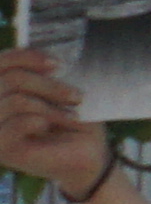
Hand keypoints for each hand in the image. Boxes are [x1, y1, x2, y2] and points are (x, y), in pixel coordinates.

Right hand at [0, 52, 103, 196]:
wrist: (88, 153)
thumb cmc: (74, 117)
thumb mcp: (61, 90)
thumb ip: (43, 72)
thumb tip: (41, 51)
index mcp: (3, 88)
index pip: (0, 62)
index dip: (25, 56)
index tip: (58, 64)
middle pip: (10, 79)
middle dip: (48, 85)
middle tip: (76, 96)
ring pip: (14, 100)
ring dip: (50, 105)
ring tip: (72, 115)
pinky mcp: (1, 149)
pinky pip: (13, 125)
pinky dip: (39, 120)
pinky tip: (50, 127)